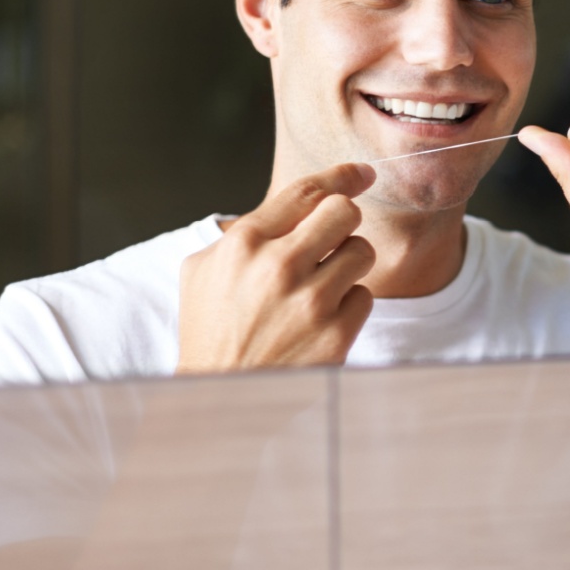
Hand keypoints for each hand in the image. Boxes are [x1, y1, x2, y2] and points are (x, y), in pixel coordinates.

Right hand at [177, 163, 377, 373]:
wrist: (219, 395)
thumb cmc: (210, 331)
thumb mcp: (203, 271)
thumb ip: (242, 233)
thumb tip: (289, 208)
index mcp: (244, 244)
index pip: (307, 191)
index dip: (342, 176)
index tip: (362, 173)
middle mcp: (278, 266)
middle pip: (344, 212)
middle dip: (344, 221)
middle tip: (334, 239)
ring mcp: (310, 301)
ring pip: (362, 252)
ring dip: (348, 265)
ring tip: (322, 285)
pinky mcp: (336, 334)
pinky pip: (365, 296)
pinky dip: (350, 304)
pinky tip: (323, 319)